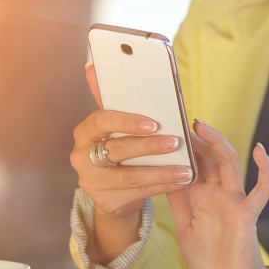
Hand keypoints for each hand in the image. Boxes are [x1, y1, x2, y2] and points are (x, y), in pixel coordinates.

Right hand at [70, 63, 193, 217]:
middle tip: (175, 142)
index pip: (100, 121)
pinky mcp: (106, 202)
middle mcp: (82, 158)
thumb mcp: (115, 126)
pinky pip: (139, 194)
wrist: (113, 190)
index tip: (153, 122)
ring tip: (186, 168)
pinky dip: (163, 186)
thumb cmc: (118, 148)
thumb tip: (93, 65)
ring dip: (162, 171)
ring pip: (130, 176)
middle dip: (150, 146)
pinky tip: (181, 181)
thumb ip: (111, 98)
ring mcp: (92, 183)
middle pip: (118, 150)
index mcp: (84, 133)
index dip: (126, 121)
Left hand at [168, 119, 268, 268]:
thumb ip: (178, 202)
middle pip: (209, 158)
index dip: (183, 146)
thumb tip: (163, 175)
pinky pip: (262, 189)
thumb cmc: (208, 260)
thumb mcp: (184, 227)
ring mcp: (235, 201)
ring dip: (218, 143)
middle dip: (197, 138)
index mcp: (202, 197)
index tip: (167, 126)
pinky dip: (266, 170)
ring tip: (202, 126)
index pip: (193, 163)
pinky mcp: (248, 214)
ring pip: (230, 164)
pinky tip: (261, 151)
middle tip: (180, 117)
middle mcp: (219, 194)